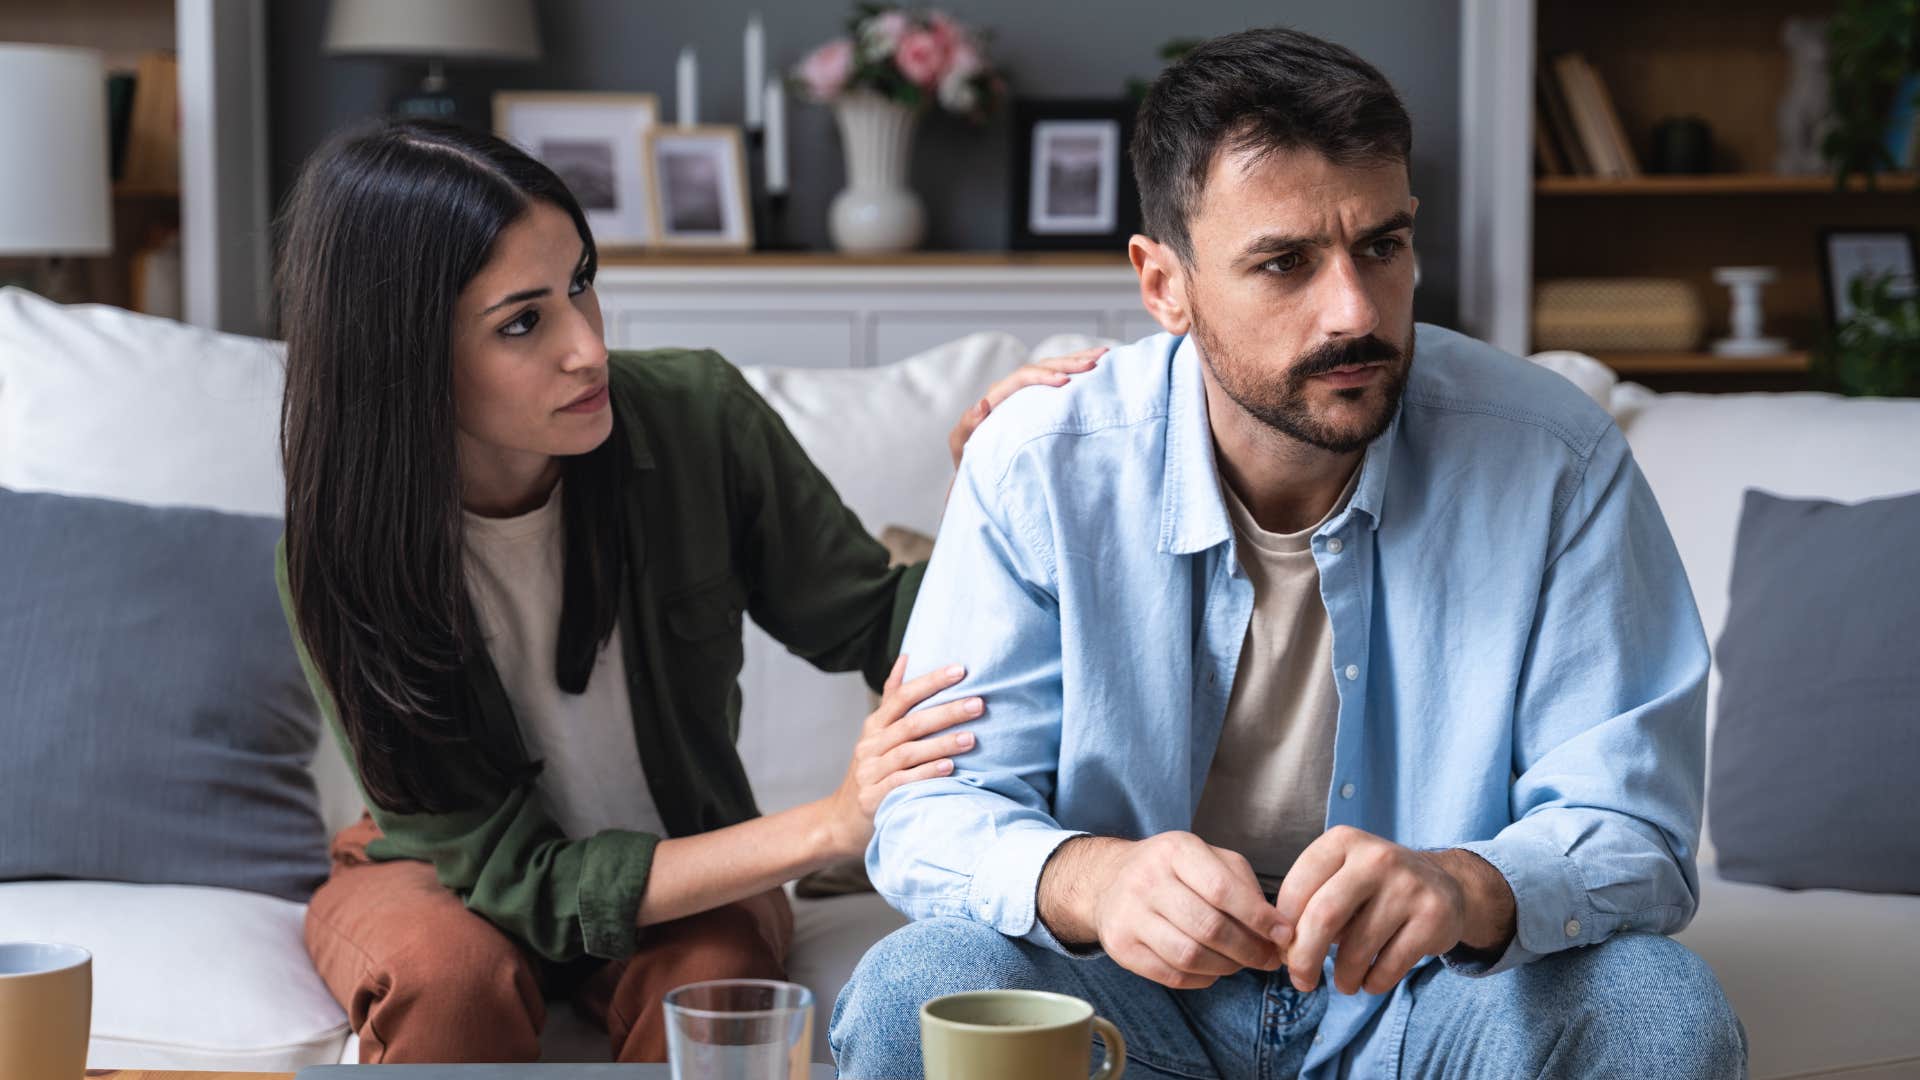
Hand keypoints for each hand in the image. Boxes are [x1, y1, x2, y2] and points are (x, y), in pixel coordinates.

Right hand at [821, 656, 980, 859]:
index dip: (930, 681)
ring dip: (942, 744)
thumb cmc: (872, 772)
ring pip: (908, 752)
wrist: (842, 820)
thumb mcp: (877, 734)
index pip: (902, 696)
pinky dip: (927, 773)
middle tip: (979, 704)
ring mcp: (870, 772)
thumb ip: (893, 698)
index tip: (960, 670)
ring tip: (972, 738)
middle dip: (947, 711)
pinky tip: (950, 768)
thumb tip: (907, 657)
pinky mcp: (873, 798)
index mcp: (874, 726)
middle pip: (911, 723)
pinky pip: (902, 782)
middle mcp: (870, 745)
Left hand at [947, 348, 1105, 467]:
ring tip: (1103, 355)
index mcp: (998, 395)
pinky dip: (1077, 369)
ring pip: (1054, 367)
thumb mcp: (961, 444)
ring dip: (1077, 359)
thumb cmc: (969, 455)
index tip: (1065, 382)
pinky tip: (1100, 364)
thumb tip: (981, 405)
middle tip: (1093, 363)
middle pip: (1043, 366)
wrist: (976, 462)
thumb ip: (967, 425)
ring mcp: (1028, 391)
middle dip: (1068, 363)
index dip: (1043, 376)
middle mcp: (1013, 388)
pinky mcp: (1039, 397)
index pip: (1023, 377)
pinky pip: (1059, 378)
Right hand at [1042, 833, 1286, 989]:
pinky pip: (1171, 976)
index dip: (1259, 917)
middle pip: (1208, 927)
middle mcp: (1147, 879)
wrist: (1110, 878)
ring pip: (1190, 956)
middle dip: (1249, 949)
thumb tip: (1277, 928)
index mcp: (1175, 850)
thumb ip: (1244, 885)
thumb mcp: (1208, 857)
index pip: (1223, 889)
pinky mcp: (1120, 946)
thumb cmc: (1172, 869)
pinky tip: (1212, 969)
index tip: (1283, 934)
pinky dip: (1202, 979)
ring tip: (1241, 964)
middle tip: (1268, 958)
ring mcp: (1129, 914)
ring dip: (1226, 967)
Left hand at [1274, 826, 1513, 995]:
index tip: (1283, 950)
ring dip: (1343, 977)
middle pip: (1324, 917)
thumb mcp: (1339, 877)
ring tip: (1343, 983)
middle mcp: (1376, 857)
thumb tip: (1285, 950)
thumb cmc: (1374, 887)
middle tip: (1301, 980)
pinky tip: (1370, 981)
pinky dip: (1373, 982)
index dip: (1283, 928)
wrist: (1444, 884)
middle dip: (1304, 958)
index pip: (1297, 888)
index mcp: (1343, 841)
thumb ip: (1309, 903)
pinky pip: (1389, 965)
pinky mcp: (1433, 917)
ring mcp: (1408, 886)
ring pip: (1357, 948)